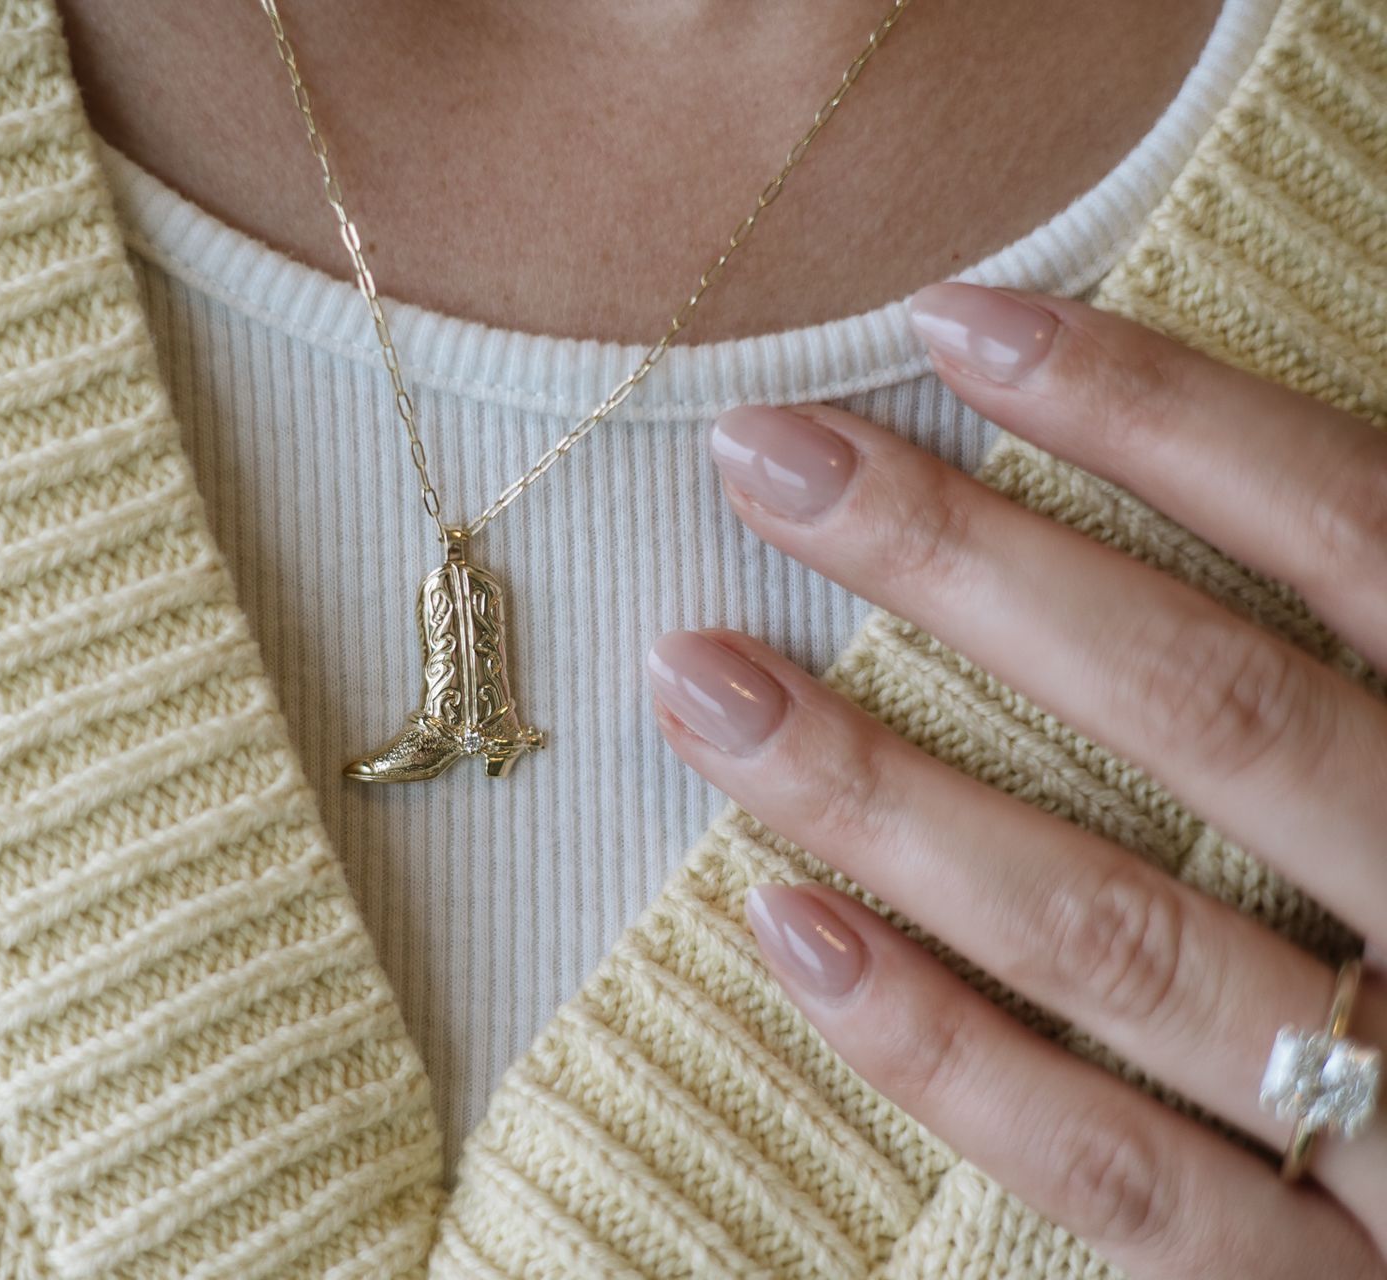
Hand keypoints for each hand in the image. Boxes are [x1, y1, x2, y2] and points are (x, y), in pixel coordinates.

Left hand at [647, 283, 1386, 1277]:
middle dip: (970, 567)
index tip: (958, 323)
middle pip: (1207, 710)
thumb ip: (1362, 654)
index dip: (1165, 419)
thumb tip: (1229, 476)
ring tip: (703, 677)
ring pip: (1116, 930)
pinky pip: (1115, 1175)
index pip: (1358, 538)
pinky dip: (945, 1051)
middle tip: (765, 456)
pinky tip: (786, 929)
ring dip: (889, 792)